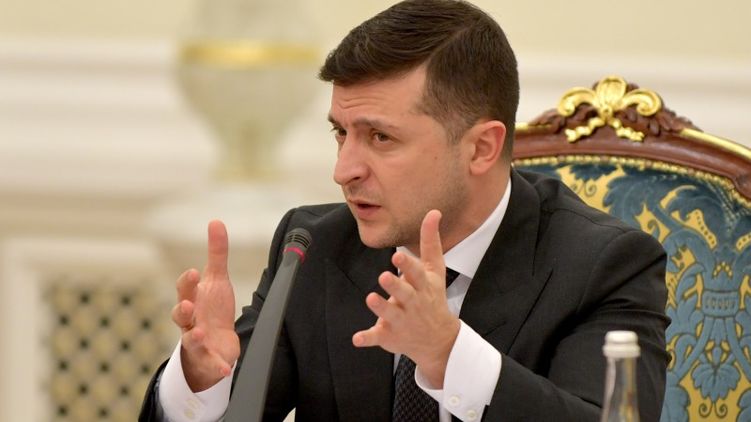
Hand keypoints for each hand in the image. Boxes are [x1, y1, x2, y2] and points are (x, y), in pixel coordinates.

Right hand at [171, 220, 239, 391]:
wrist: (215, 341)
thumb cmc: (212, 307)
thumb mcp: (217, 279)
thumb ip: (217, 252)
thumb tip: (215, 221)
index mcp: (191, 299)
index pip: (184, 289)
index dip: (187, 282)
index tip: (194, 272)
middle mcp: (189, 320)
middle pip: (180, 314)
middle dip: (182, 308)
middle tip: (187, 304)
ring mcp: (196, 340)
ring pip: (189, 339)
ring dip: (192, 336)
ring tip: (197, 332)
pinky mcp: (208, 357)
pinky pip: (210, 363)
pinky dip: (217, 366)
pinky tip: (225, 369)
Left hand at [352, 209, 460, 386]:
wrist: (438, 340)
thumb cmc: (433, 297)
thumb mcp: (435, 270)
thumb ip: (430, 242)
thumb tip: (434, 212)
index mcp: (423, 286)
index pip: (416, 274)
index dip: (407, 265)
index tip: (397, 256)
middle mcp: (413, 303)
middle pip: (404, 293)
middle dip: (395, 286)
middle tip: (384, 276)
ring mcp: (401, 320)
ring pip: (389, 314)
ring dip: (381, 307)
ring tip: (371, 298)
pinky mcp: (389, 335)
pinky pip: (377, 337)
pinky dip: (367, 338)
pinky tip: (357, 338)